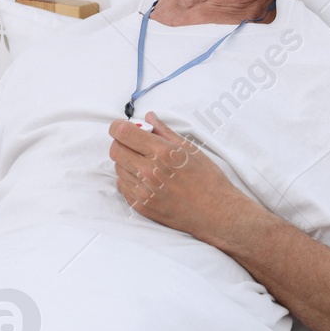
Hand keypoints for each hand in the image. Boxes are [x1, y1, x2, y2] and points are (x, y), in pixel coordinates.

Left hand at [108, 112, 248, 238]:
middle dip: (121, 143)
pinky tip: (145, 179)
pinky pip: (122, 186)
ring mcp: (143, 191)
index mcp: (162, 153)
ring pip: (117, 168)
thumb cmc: (207, 180)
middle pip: (115, 150)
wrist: (214, 212)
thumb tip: (148, 117)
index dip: (118, 126)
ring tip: (145, 164)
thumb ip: (164, 132)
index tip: (122, 127)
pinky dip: (129, 179)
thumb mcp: (190, 149)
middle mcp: (149, 171)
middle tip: (135, 144)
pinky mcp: (140, 205)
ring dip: (126, 162)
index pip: (122, 133)